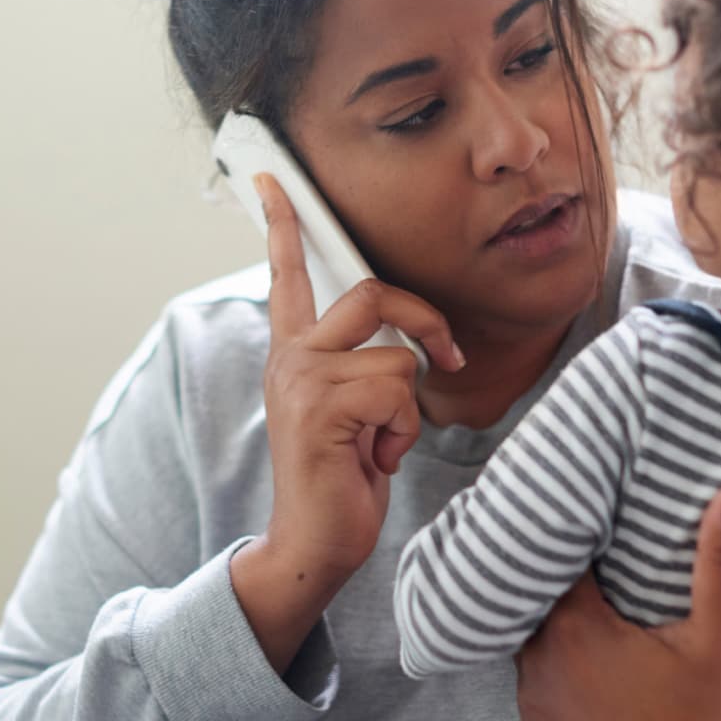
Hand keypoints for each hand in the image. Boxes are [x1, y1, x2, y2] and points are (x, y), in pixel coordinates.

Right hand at [249, 173, 463, 574]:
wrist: (316, 542)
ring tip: (380, 442)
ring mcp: (302, 380)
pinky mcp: (321, 409)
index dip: (282, 221)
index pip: (288, 273)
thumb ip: (363, 366)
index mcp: (294, 352)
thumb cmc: (344, 477)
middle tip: (449, 354)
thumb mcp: (353, 410)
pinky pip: (398, 392)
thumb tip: (411, 343)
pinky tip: (374, 458)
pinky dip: (403, 432)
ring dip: (409, 408)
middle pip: (374, 292)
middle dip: (426, 318)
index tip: (272, 178)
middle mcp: (290, 357)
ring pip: (398, 355)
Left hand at [514, 484, 720, 720]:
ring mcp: (533, 701)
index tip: (584, 517)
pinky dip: (547, 663)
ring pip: (526, 638)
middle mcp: (540, 664)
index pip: (552, 561)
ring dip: (547, 621)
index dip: (566, 535)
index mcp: (576, 629)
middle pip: (533, 598)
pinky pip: (530, 678)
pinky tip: (576, 655)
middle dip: (554, 576)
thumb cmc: (712, 718)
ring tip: (577, 598)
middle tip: (581, 552)